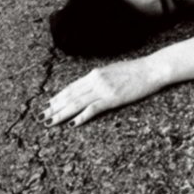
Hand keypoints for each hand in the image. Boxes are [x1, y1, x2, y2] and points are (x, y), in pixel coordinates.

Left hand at [42, 57, 165, 126]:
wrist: (151, 69)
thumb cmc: (135, 70)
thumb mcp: (113, 71)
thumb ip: (100, 79)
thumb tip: (89, 86)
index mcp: (95, 74)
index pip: (71, 87)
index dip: (58, 96)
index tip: (49, 104)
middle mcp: (95, 81)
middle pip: (70, 96)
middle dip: (54, 107)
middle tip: (42, 116)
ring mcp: (103, 90)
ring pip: (76, 103)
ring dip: (61, 114)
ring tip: (50, 122)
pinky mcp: (112, 99)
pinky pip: (93, 109)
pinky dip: (81, 117)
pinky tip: (72, 124)